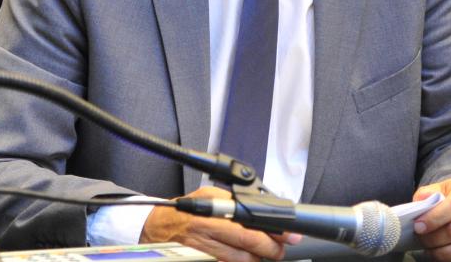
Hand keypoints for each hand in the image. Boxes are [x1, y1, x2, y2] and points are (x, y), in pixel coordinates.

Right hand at [140, 186, 299, 261]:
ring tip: (265, 252)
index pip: (251, 226)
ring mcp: (209, 250)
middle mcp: (212, 233)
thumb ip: (233, 201)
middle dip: (272, 250)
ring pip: (243, 261)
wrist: (161, 226)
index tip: (289, 235)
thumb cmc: (187, 209)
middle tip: (281, 248)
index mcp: (215, 213)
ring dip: (258, 258)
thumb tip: (261, 204)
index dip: (274, 233)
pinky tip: (248, 256)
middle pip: (250, 247)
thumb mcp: (210, 195)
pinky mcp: (206, 259)